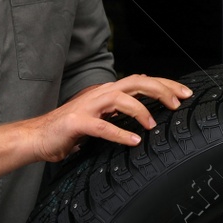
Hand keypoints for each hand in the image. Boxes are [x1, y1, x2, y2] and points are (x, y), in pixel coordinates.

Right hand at [25, 75, 191, 162]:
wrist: (38, 137)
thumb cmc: (70, 130)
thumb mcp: (101, 118)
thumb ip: (119, 113)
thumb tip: (145, 113)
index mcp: (107, 93)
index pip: (141, 81)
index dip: (164, 85)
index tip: (184, 94)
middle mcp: (100, 94)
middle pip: (136, 82)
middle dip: (160, 90)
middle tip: (178, 103)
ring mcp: (88, 107)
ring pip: (120, 98)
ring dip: (140, 110)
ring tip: (152, 124)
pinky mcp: (77, 123)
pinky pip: (102, 126)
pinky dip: (119, 133)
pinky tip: (133, 141)